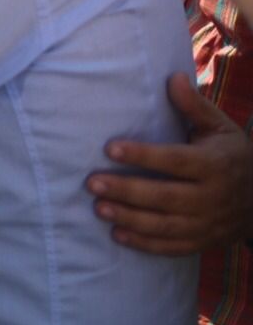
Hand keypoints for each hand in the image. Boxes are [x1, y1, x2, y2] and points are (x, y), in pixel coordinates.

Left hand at [87, 72, 252, 254]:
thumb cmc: (232, 155)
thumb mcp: (220, 128)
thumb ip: (194, 106)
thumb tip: (173, 77)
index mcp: (215, 164)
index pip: (174, 161)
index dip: (143, 155)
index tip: (109, 148)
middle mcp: (213, 197)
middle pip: (165, 196)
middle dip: (126, 191)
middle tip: (92, 183)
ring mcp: (209, 223)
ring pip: (165, 225)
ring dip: (130, 218)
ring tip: (98, 208)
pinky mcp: (204, 242)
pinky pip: (172, 247)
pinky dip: (145, 244)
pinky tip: (118, 234)